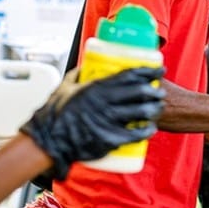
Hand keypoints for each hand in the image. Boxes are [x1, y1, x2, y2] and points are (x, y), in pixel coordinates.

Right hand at [21, 67, 165, 179]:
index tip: (159, 69)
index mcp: (96, 88)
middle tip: (160, 92)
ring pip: (141, 112)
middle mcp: (105, 103)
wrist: (48, 140)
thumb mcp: (64, 87)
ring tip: (158, 108)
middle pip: (139, 92)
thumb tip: (82, 67)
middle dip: (154, 91)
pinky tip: (151, 128)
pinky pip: (135, 134)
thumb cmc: (54, 114)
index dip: (147, 71)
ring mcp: (108, 121)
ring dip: (154, 109)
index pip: (129, 75)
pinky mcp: (110, 139)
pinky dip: (147, 131)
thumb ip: (75, 76)